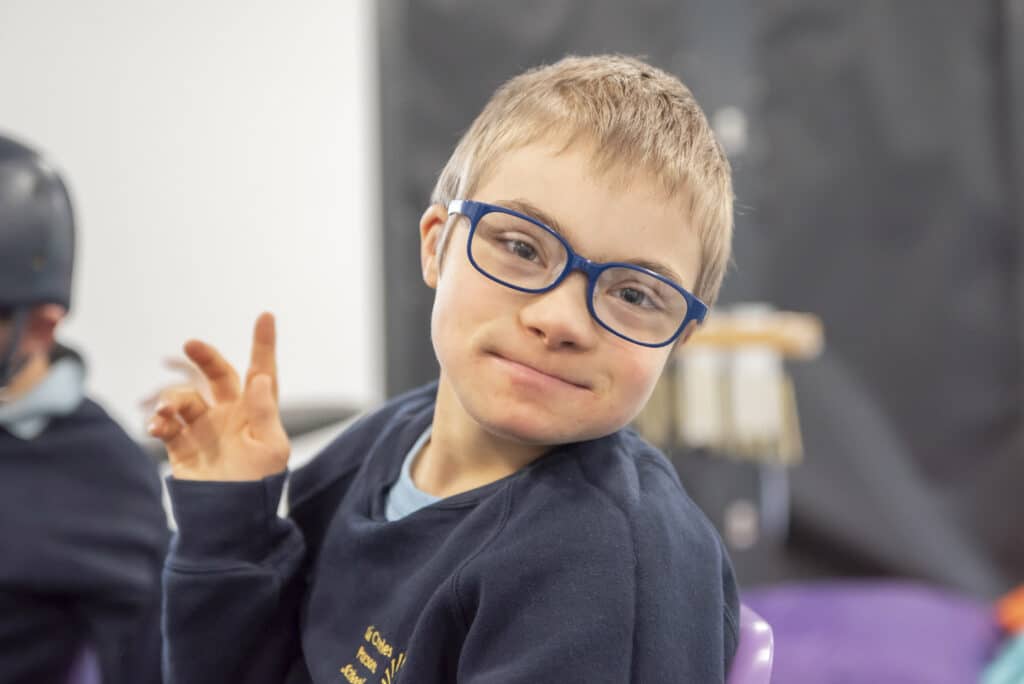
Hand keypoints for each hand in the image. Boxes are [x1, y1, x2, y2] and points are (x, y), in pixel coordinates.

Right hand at [147, 312, 289, 480]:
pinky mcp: (182, 446)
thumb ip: (265, 413)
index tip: (266, 315)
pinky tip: (158, 428)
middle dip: (206, 357)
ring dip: (174, 399)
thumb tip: (260, 378)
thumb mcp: (272, 450)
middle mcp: (231, 415)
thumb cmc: (258, 488)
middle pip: (218, 375)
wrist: (229, 523)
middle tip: (190, 345)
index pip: (262, 372)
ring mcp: (205, 429)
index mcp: (258, 412)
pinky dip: (159, 422)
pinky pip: (166, 425)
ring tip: (168, 413)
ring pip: (186, 398)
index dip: (263, 345)